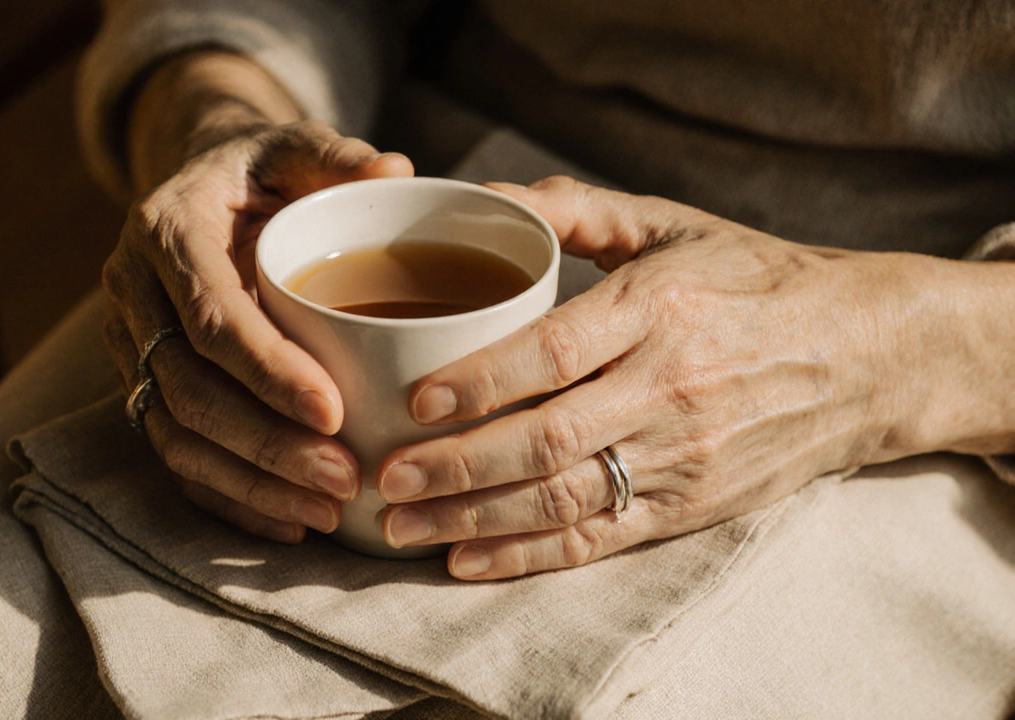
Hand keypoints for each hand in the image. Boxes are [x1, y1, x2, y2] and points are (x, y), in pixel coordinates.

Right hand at [103, 120, 412, 542]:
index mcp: (166, 231)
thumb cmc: (263, 173)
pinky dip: (228, 499)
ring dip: (250, 483)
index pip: (210, 316)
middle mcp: (132, 293)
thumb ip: (337, 158)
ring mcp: (129, 347)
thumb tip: (397, 170)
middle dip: (266, 444)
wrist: (203, 191)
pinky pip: (173, 457)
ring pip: (174, 434)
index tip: (334, 410)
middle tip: (344, 478)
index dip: (266, 370)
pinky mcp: (140, 387)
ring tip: (327, 512)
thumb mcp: (296, 149)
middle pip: (187, 389)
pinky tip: (290, 523)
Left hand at [376, 176, 931, 579]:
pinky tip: (467, 561)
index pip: (554, 353)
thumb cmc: (754, 279)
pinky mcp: (692, 506)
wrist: (865, 356)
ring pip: (563, 499)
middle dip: (455, 466)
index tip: (414, 399)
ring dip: (474, 520)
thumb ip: (577, 210)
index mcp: (659, 309)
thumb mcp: (674, 225)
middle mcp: (670, 389)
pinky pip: (601, 538)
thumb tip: (483, 195)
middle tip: (384, 477)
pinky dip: (530, 557)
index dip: (480, 382)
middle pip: (546, 440)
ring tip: (401, 526)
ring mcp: (683, 457)